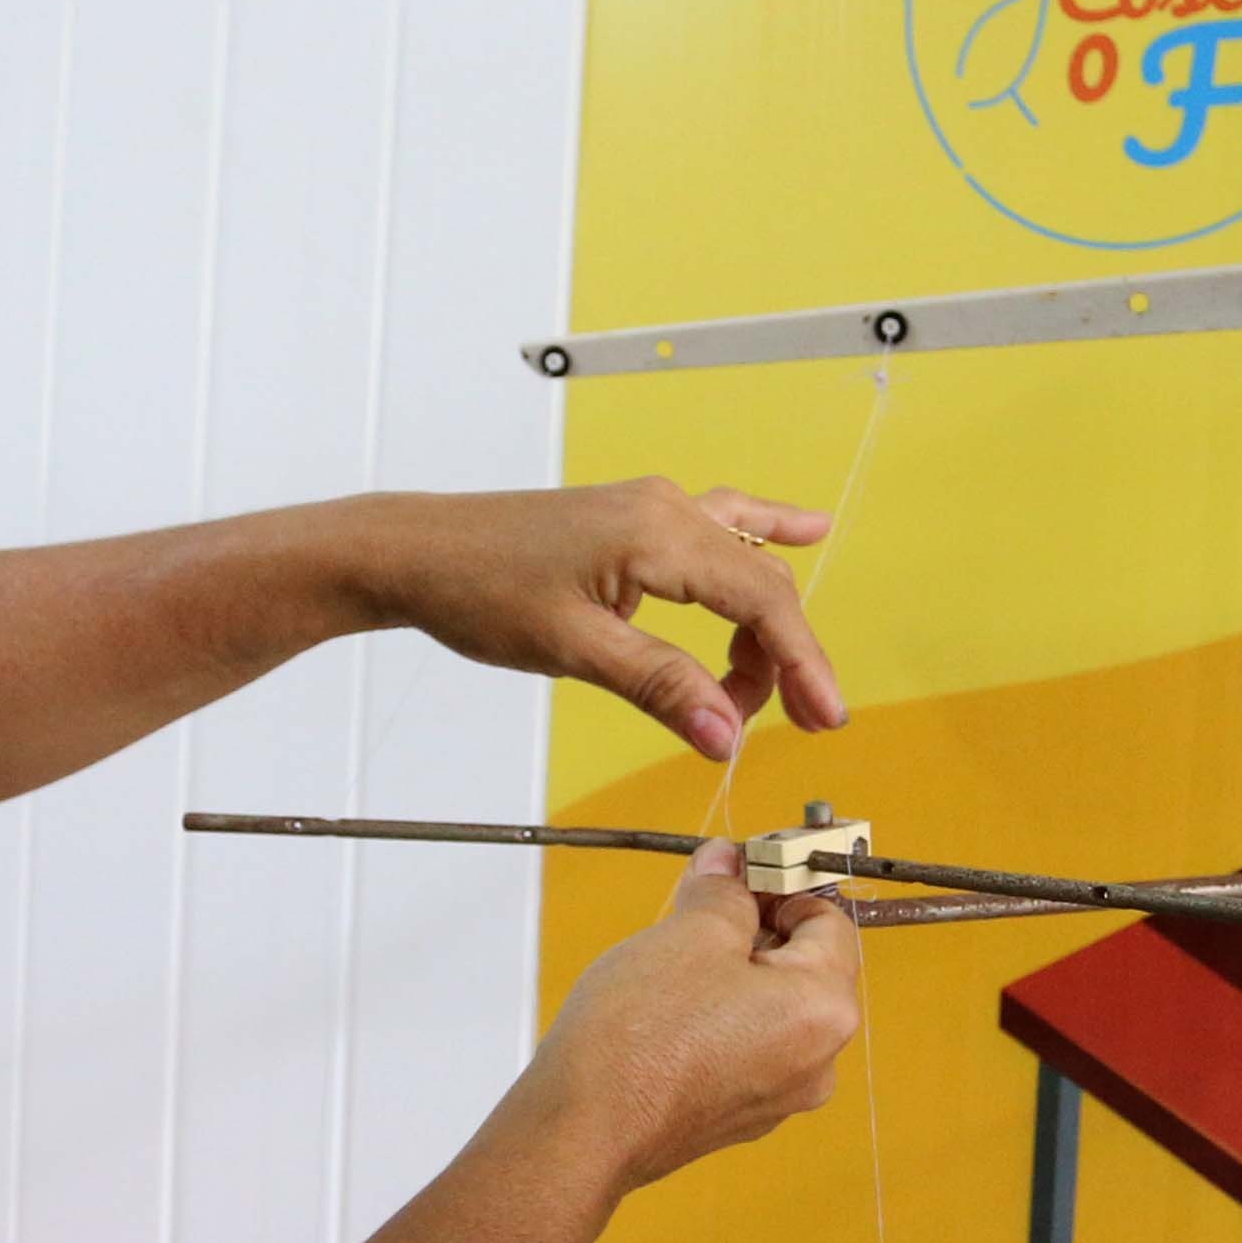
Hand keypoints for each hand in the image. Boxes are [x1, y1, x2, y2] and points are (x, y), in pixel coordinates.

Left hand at [356, 483, 844, 762]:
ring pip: (741, 565)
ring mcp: (653, 508)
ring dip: (759, 628)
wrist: (417, 551)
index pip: (761, 599)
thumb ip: (658, 687)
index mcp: (657, 534)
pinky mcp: (636, 520)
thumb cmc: (478, 588)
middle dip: (780, 659)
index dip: (802, 663)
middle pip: (760, 585)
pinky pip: (720, 527)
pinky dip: (762, 538)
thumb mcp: (573, 649)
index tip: (824, 718)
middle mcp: (666, 509)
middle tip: (780, 724)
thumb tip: (726, 734)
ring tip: (752, 690)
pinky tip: (802, 533)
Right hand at [514, 846, 864, 1192]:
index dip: (784, 883)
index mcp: (825, 1010)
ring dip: (732, 971)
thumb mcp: (689, 933)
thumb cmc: (642, 1033)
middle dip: (754, 927)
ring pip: (769, 1008)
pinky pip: (743, 1046)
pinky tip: (667, 1009)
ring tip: (674, 959)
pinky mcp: (737, 1116)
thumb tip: (730, 862)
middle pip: (803, 967)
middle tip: (699, 904)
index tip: (739, 867)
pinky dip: (717, 1017)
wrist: (583, 1130)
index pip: (829, 920)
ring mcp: (778, 1096)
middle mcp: (818, 1061)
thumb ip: (724, 891)